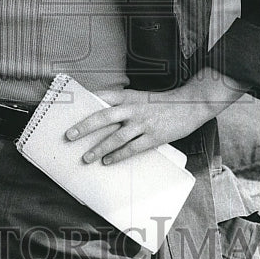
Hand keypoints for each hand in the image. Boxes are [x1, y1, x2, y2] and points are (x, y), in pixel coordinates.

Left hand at [64, 75, 245, 164]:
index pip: (102, 96)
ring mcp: (143, 123)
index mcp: (129, 97)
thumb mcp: (140, 97)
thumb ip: (122, 104)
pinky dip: (118, 156)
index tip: (69, 106)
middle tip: (69, 136)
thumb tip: (100, 112)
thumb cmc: (162, 103)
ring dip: (99, 148)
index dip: (85, 100)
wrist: (190, 105)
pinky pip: (132, 149)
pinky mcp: (154, 137)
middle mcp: (133, 109)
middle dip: (84, 127)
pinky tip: (108, 161)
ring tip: (86, 157)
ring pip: (116, 137)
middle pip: (103, 116)